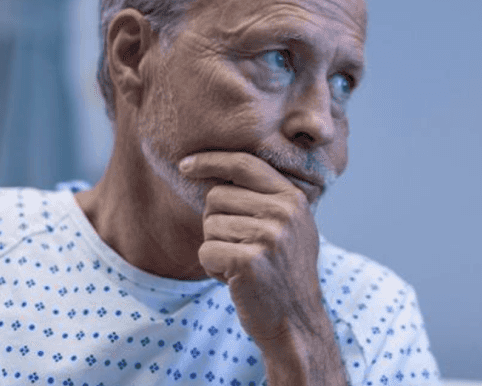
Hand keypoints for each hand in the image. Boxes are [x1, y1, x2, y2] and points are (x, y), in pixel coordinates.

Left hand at [183, 151, 344, 383]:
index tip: (185, 165)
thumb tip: (215, 172)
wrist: (296, 320)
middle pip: (217, 196)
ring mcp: (269, 236)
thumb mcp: (289, 226)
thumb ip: (264, 197)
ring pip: (209, 225)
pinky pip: (205, 251)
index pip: (244, 164)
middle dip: (215, 222)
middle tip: (238, 247)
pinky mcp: (249, 261)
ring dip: (216, 248)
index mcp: (293, 198)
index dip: (211, 160)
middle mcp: (284, 212)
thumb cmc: (283, 271)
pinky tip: (235, 279)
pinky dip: (212, 268)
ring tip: (242, 266)